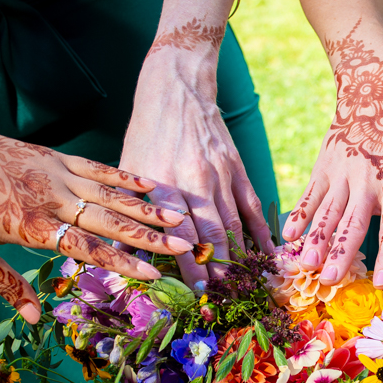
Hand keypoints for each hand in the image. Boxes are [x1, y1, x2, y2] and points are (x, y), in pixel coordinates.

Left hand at [0, 81, 190, 323]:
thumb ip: (5, 283)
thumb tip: (33, 318)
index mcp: (31, 223)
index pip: (85, 247)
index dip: (120, 262)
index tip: (151, 273)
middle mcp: (51, 197)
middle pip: (108, 220)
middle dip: (149, 236)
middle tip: (183, 246)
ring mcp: (56, 174)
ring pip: (110, 194)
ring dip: (146, 207)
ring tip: (179, 216)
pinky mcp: (57, 158)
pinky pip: (97, 168)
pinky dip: (125, 177)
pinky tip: (149, 185)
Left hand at [121, 32, 272, 286]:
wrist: (176, 88)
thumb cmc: (146, 132)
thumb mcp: (127, 170)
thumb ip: (127, 214)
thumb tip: (115, 255)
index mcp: (163, 183)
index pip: (179, 233)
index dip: (190, 263)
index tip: (197, 290)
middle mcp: (194, 181)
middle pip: (211, 233)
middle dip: (218, 267)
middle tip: (223, 293)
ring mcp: (220, 175)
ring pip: (234, 223)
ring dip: (240, 256)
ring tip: (244, 282)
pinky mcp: (237, 168)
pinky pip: (251, 206)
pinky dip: (260, 232)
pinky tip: (267, 253)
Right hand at [281, 26, 382, 288]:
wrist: (374, 92)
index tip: (381, 281)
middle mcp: (368, 181)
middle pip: (355, 223)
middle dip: (342, 253)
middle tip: (331, 279)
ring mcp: (342, 174)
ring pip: (328, 212)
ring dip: (316, 239)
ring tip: (307, 264)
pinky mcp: (323, 167)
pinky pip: (309, 195)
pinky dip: (298, 216)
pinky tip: (288, 238)